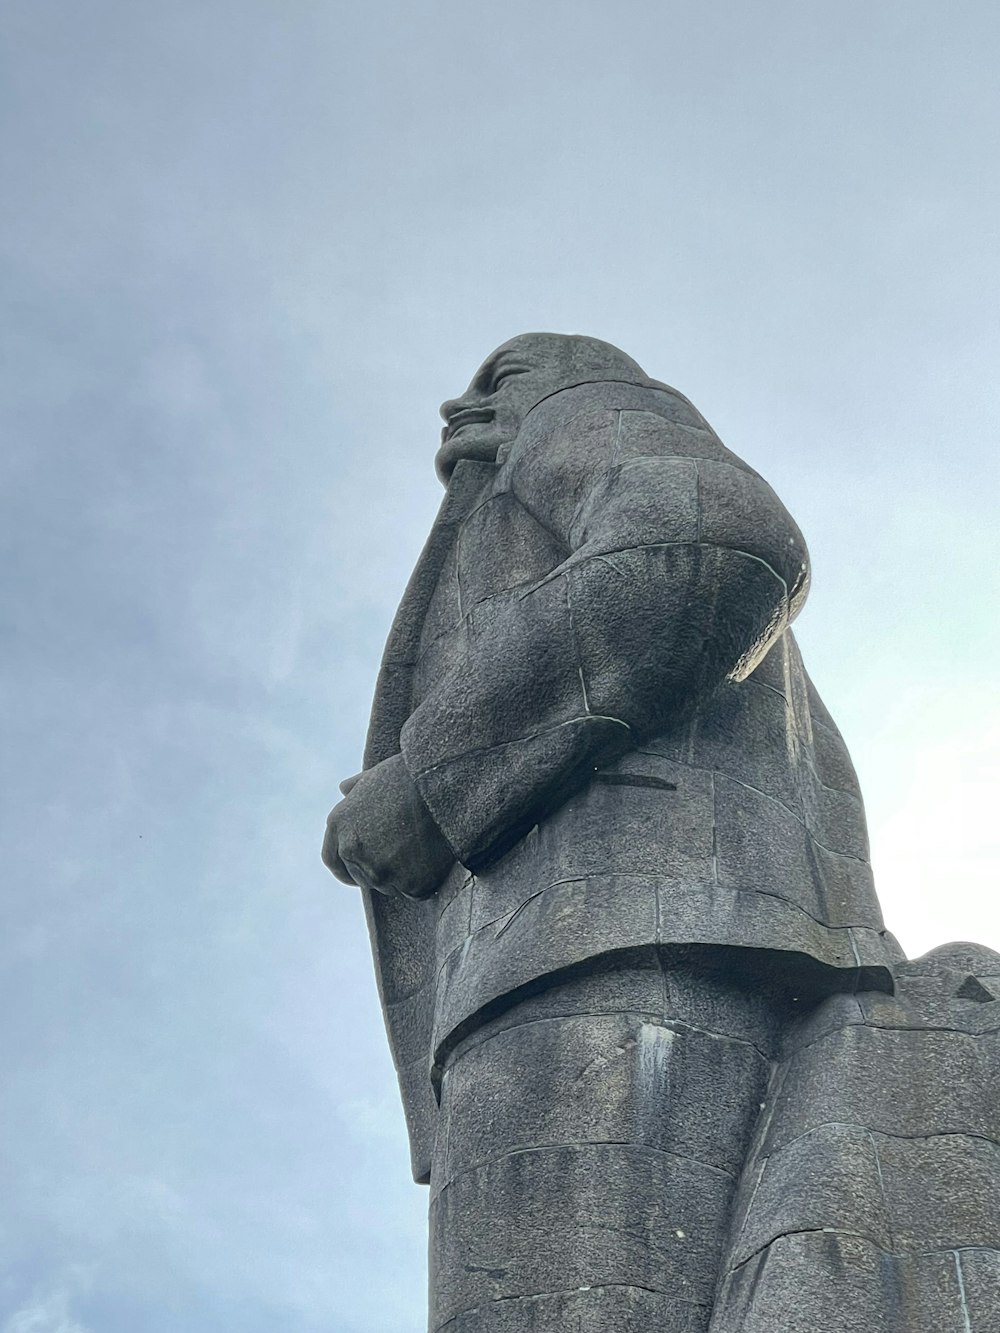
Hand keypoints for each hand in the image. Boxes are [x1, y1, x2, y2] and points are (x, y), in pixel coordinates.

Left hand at [321, 754, 454, 899]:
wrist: (446, 786)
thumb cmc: (410, 775)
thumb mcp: (375, 775)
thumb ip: (355, 788)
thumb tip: (343, 788)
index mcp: (339, 824)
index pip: (333, 860)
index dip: (347, 868)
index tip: (360, 870)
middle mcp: (353, 850)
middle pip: (362, 877)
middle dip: (379, 870)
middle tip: (403, 856)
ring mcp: (381, 871)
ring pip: (389, 886)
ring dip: (402, 876)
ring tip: (423, 850)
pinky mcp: (409, 884)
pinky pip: (416, 892)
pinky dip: (424, 882)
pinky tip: (435, 860)